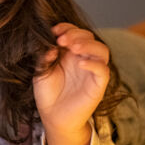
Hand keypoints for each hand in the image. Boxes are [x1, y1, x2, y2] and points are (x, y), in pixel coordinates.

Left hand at [33, 23, 109, 144]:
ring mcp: (92, 71)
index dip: (67, 28)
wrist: (52, 116)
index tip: (54, 30)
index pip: (76, 32)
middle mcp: (83, 59)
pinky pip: (103, 71)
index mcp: (70, 53)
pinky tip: (80, 63)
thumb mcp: (41, 70)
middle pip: (90, 37)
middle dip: (76, 34)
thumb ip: (45, 56)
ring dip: (88, 45)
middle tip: (62, 40)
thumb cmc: (47, 92)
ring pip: (102, 50)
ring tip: (73, 47)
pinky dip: (94, 64)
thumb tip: (51, 45)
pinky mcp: (98, 86)